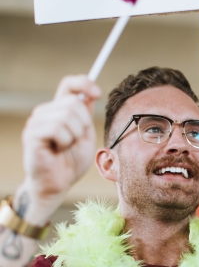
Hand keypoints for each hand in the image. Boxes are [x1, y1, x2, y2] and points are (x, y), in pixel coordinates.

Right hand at [19, 75, 100, 223]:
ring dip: (74, 136)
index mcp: (59, 110)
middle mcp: (45, 112)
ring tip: (64, 147)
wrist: (58, 184)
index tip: (98, 93)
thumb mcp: (86, 135)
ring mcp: (36, 121)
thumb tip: (90, 92)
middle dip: (83, 125)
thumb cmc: (71, 161)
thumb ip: (86, 115)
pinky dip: (65, 142)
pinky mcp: (32, 134)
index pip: (68, 84)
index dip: (84, 83)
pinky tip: (57, 150)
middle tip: (74, 140)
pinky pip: (58, 129)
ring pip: (67, 115)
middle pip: (74, 102)